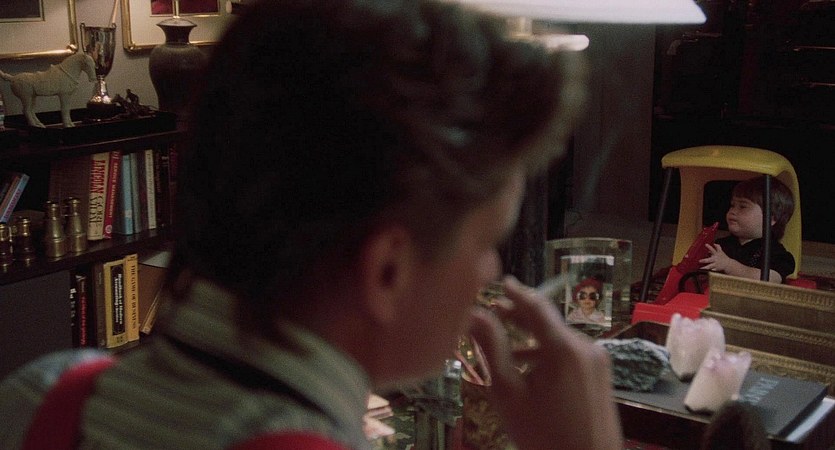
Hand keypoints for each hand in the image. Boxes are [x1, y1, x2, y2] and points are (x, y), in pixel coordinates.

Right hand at [468, 276, 621, 449]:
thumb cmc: (543, 434)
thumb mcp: (508, 392)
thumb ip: (491, 349)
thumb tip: (473, 315)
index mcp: (563, 347)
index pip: (537, 306)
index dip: (517, 293)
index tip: (502, 282)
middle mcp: (586, 346)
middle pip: (549, 321)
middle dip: (521, 316)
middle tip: (495, 311)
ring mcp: (598, 361)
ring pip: (560, 338)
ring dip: (534, 338)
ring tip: (507, 346)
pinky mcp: (602, 375)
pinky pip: (572, 354)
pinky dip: (550, 353)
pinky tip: (531, 369)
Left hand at [700, 243, 734, 273]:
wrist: (729, 264)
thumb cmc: (723, 258)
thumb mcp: (721, 252)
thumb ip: (717, 248)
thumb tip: (714, 243)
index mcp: (716, 254)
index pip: (712, 250)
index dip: (709, 247)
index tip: (706, 244)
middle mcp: (715, 259)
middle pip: (709, 259)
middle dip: (704, 260)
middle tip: (699, 261)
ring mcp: (716, 264)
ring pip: (710, 266)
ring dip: (706, 267)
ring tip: (701, 269)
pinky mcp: (716, 269)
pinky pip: (713, 270)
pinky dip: (710, 271)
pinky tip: (707, 272)